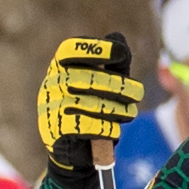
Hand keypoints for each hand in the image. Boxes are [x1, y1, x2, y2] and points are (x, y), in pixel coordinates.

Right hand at [38, 36, 142, 162]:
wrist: (72, 151)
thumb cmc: (90, 111)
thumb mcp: (102, 85)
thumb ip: (112, 63)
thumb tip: (117, 37)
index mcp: (59, 66)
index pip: (72, 49)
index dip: (97, 49)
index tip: (121, 54)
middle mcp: (51, 83)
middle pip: (90, 78)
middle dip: (119, 86)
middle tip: (137, 94)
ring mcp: (51, 107)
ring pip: (92, 104)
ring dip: (117, 110)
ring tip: (129, 114)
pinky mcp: (56, 130)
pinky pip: (88, 125)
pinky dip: (107, 129)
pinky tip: (114, 131)